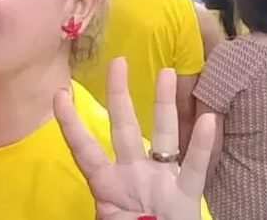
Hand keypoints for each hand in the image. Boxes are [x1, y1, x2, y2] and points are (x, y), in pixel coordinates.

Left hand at [55, 57, 215, 219]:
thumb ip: (104, 212)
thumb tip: (94, 210)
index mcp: (107, 187)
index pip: (85, 149)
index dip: (72, 125)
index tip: (58, 93)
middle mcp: (133, 175)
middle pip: (124, 129)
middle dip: (120, 95)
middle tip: (117, 61)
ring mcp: (161, 182)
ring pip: (163, 137)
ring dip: (166, 106)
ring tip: (168, 73)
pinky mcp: (187, 197)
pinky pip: (194, 169)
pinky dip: (201, 148)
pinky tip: (208, 121)